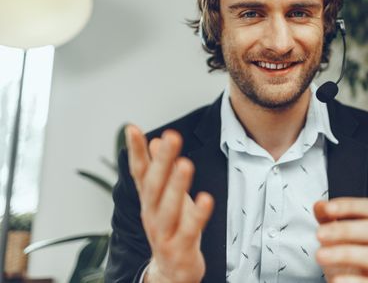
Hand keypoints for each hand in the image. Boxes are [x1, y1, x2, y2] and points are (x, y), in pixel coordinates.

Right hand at [125, 125, 213, 282]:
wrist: (171, 271)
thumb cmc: (171, 228)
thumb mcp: (164, 197)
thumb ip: (159, 169)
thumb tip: (154, 140)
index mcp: (148, 200)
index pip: (139, 172)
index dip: (135, 151)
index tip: (132, 128)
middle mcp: (151, 215)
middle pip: (154, 186)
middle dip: (161, 161)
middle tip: (170, 137)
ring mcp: (164, 233)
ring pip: (168, 208)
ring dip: (176, 186)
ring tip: (185, 164)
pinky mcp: (181, 249)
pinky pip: (190, 230)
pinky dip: (197, 215)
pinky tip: (205, 198)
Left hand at [314, 197, 367, 282]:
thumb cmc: (342, 261)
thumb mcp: (332, 237)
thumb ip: (327, 219)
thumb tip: (320, 206)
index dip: (352, 205)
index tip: (328, 208)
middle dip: (346, 229)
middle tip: (319, 234)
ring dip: (345, 254)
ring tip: (320, 256)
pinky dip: (354, 282)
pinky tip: (336, 279)